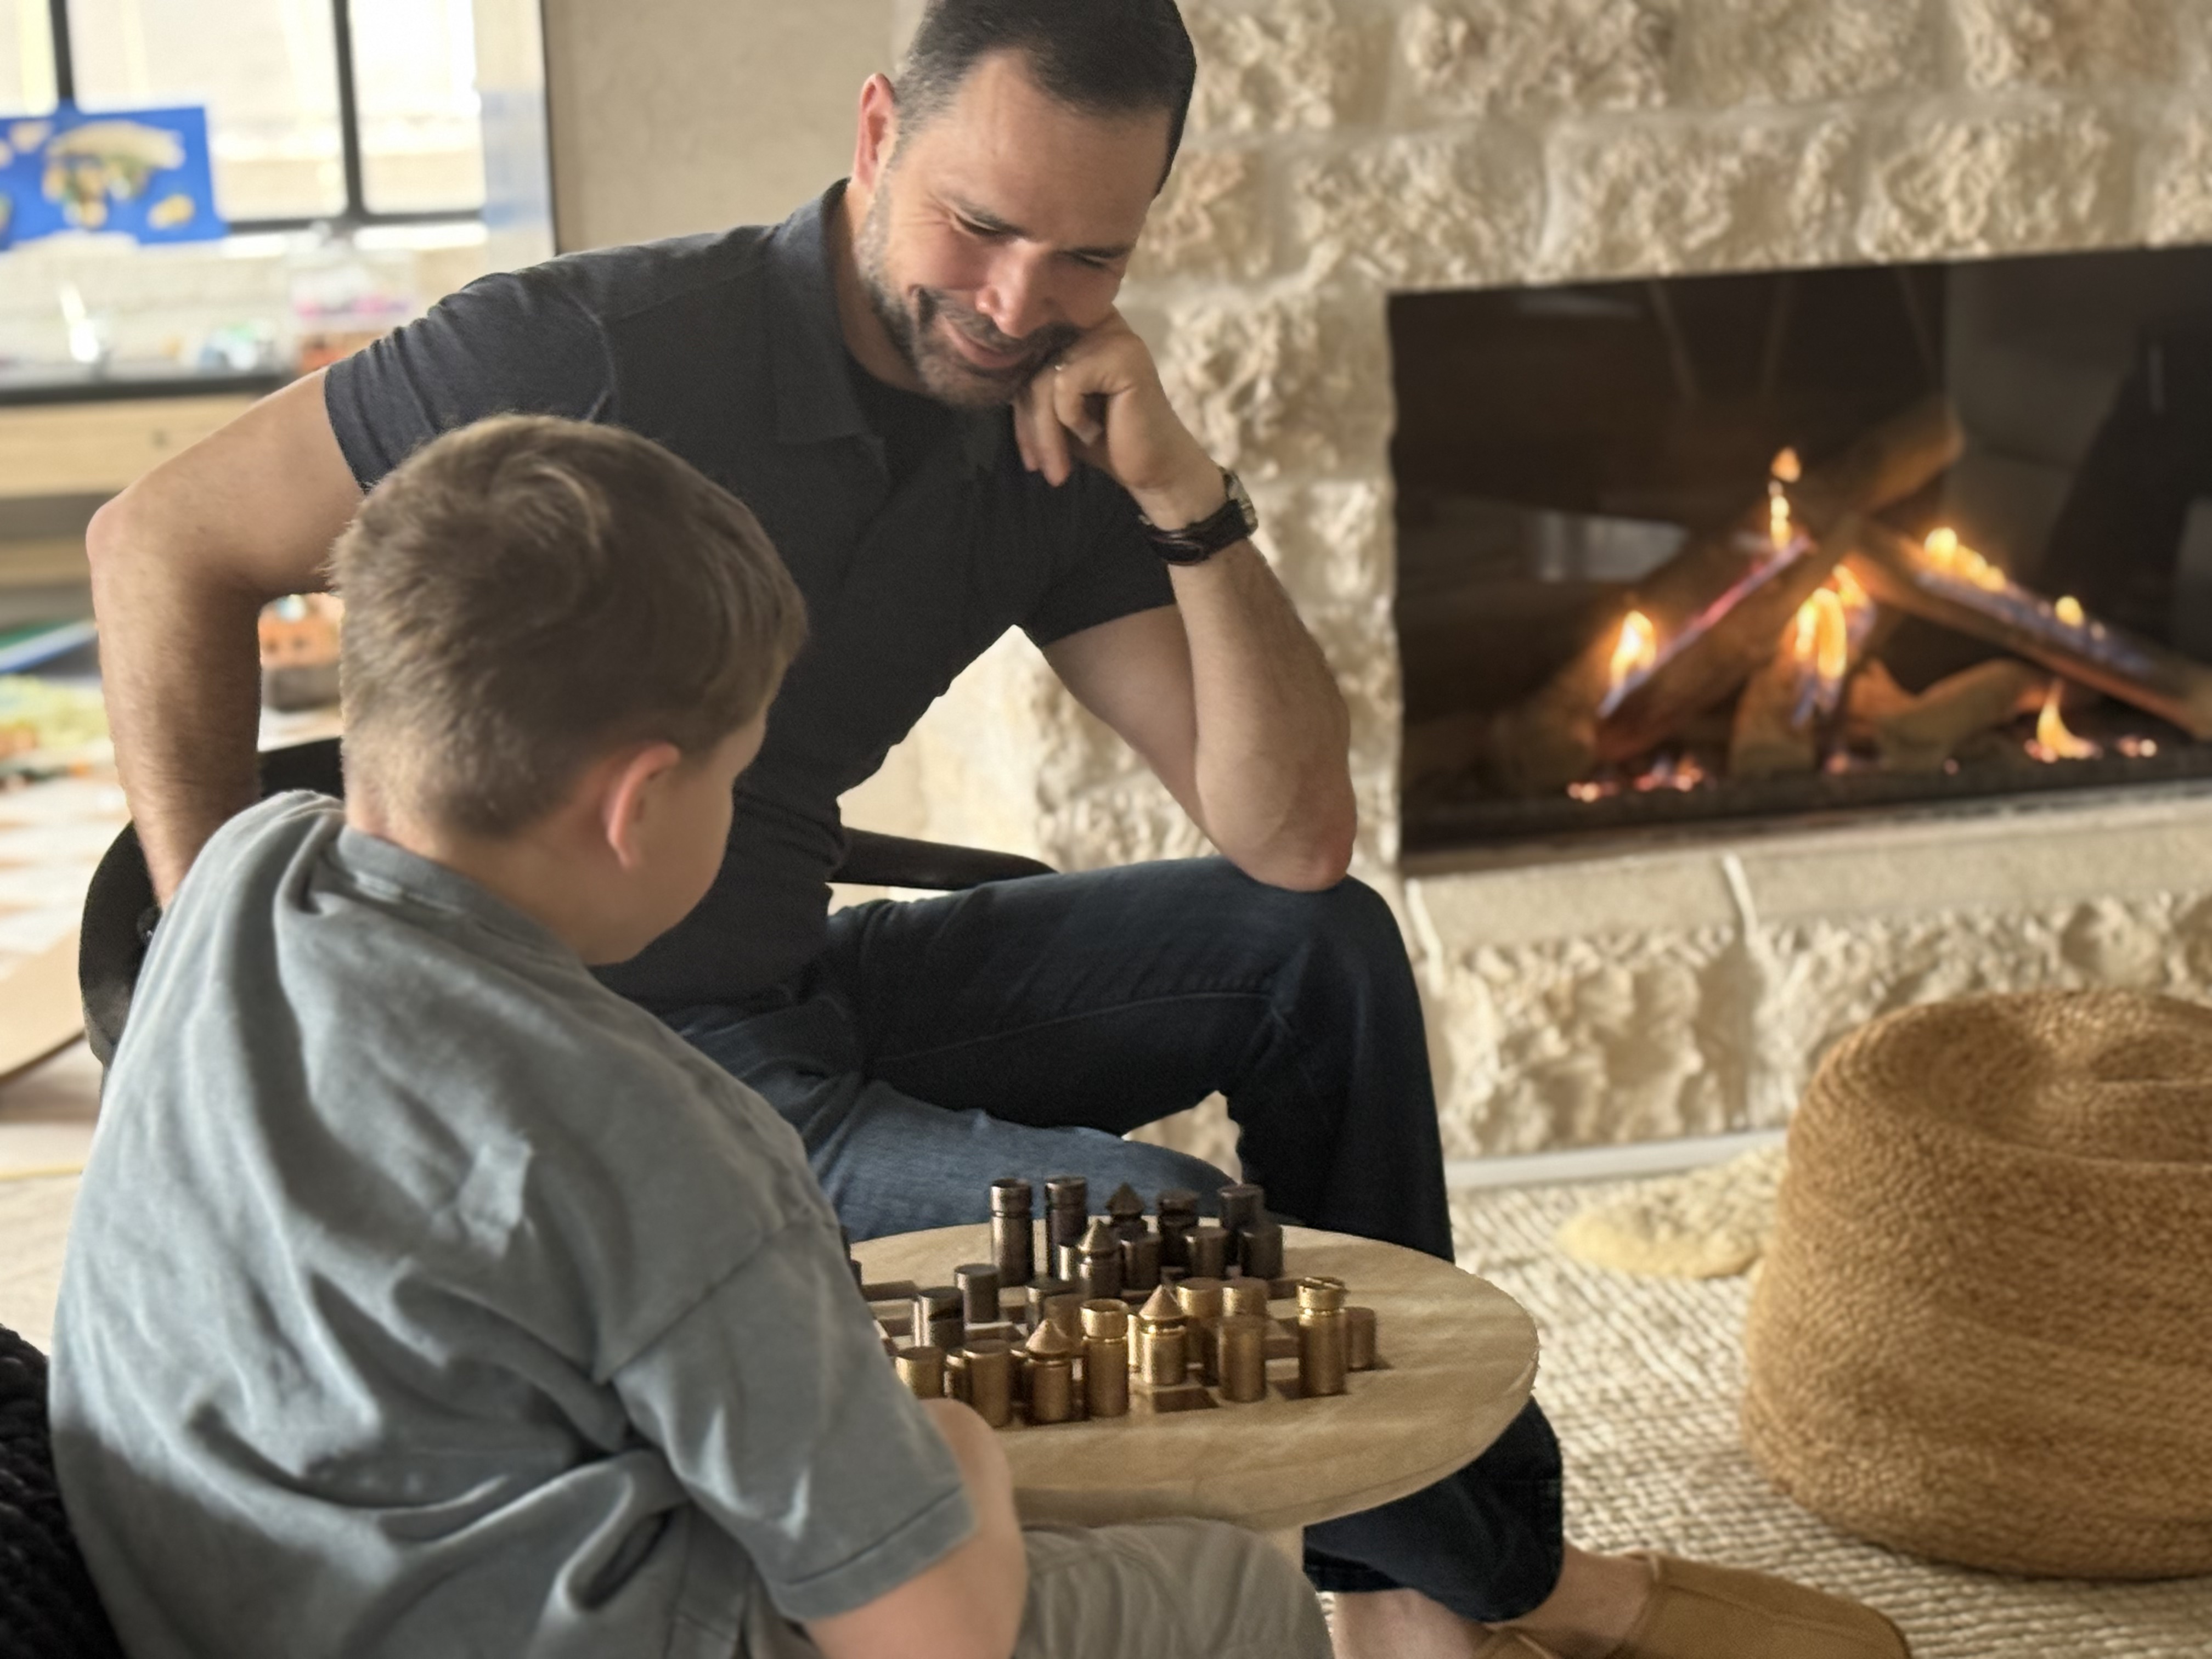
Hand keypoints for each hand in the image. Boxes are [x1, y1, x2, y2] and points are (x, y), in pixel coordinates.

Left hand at [1012, 309, 1224, 527]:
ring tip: (1056, 468)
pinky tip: (1091, 433)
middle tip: (1035, 464)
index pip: (1026, 346)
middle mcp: (1097, 321)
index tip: (1021, 440)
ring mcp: (1113, 335)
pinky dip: (1070, 418)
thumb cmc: (1104, 439)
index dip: (1013, 387)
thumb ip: (1031, 381)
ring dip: (1044, 432)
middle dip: (1026, 420)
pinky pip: (1066, 384)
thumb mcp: (1056, 408)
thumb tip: (986, 365)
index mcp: (1080, 325)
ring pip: (1045, 378)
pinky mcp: (1122, 356)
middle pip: (1032, 362)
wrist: (1153, 470)